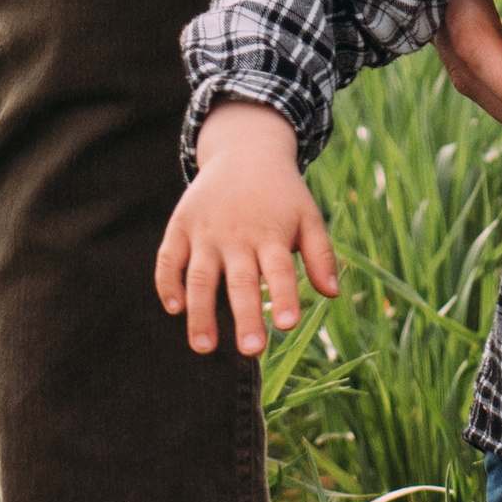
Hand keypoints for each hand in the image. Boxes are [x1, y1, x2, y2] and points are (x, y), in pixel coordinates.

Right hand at [155, 100, 338, 357]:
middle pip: (241, 280)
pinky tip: (174, 308)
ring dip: (201, 312)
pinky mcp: (181, 227)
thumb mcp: (308, 216)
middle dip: (246, 316)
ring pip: (201, 276)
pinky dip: (168, 283)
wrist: (245, 151)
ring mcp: (206, 232)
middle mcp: (238, 235)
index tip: (287, 325)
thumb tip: (332, 294)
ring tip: (204, 347)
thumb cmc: (282, 195)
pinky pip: (170, 258)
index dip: (285, 296)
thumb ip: (321, 254)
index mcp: (272, 234)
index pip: (280, 270)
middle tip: (252, 350)